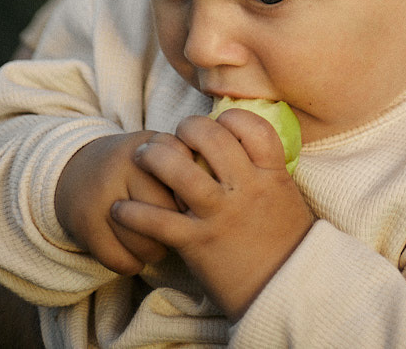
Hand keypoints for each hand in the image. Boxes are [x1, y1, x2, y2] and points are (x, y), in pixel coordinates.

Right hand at [54, 132, 180, 273]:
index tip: (192, 206)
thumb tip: (214, 194)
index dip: (192, 199)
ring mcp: (102, 195)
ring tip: (158, 247)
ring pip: (143, 240)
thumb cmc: (133, 165)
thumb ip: (186, 162)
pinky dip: (132, 265)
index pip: (184, 178)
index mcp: (148, 145)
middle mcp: (123, 166)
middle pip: (164, 212)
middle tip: (176, 232)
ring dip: (155, 252)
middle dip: (176, 229)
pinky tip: (135, 257)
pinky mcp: (85, 224)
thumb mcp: (157, 149)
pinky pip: (119, 259)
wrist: (76, 170)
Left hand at [111, 109, 314, 320]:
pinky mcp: (197, 243)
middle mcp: (245, 188)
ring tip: (142, 154)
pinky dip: (134, 213)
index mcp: (270, 174)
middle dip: (188, 128)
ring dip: (155, 156)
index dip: (232, 117)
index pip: (253, 127)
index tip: (218, 121)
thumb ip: (266, 170)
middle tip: (175, 133)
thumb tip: (245, 147)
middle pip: (212, 139)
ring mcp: (220, 214)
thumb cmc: (286, 242)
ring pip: (181, 171)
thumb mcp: (285, 195)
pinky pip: (159, 221)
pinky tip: (120, 209)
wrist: (283, 288)